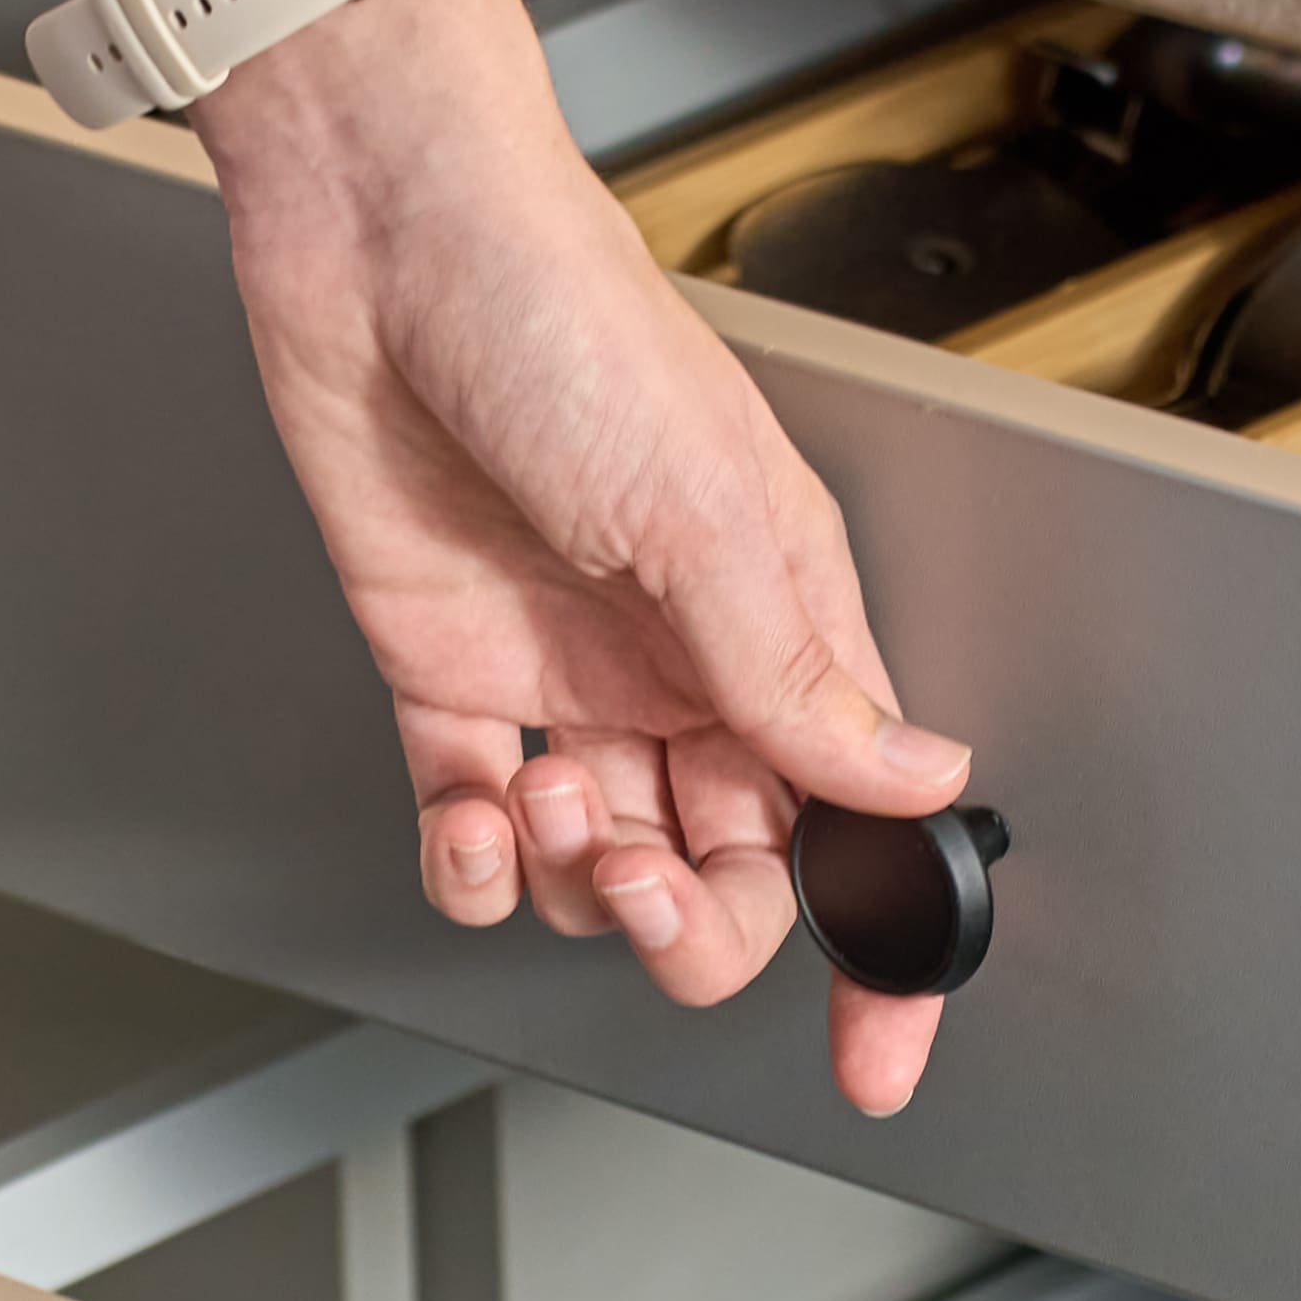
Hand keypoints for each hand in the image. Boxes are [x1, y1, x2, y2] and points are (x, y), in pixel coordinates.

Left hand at [192, 0, 975, 1114]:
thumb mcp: (708, 512)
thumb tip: (914, 780)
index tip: (880, 1057)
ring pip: (601, 868)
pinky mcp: (451, 677)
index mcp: (784, 626)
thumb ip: (799, 675)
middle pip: (728, 877)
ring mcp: (569, 678)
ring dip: (572, 874)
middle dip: (691, 921)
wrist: (386, 243)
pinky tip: (474, 815)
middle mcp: (685, 666)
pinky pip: (474, 829)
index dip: (878, 953)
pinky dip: (472, 859)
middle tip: (640, 877)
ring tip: (540, 791)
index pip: (858, 825)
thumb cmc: (563, 320)